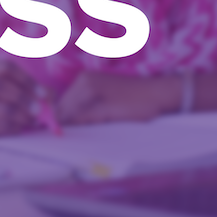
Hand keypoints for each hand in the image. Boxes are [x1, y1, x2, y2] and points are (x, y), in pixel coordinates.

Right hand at [0, 58, 40, 136]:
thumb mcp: (5, 86)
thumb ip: (27, 87)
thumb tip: (50, 96)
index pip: (5, 67)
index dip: (26, 79)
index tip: (42, 93)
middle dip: (22, 97)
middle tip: (38, 109)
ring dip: (22, 113)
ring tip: (32, 119)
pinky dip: (15, 125)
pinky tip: (21, 126)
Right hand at [56, 72, 180, 125]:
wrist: (160, 94)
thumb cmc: (137, 104)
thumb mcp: (109, 115)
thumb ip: (84, 118)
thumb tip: (63, 125)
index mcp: (85, 84)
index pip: (63, 107)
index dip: (58, 123)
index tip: (56, 136)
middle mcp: (84, 79)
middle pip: (65, 104)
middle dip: (64, 120)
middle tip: (63, 137)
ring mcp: (90, 80)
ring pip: (73, 103)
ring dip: (72, 117)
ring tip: (75, 131)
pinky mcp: (97, 85)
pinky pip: (81, 101)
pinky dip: (81, 112)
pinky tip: (85, 122)